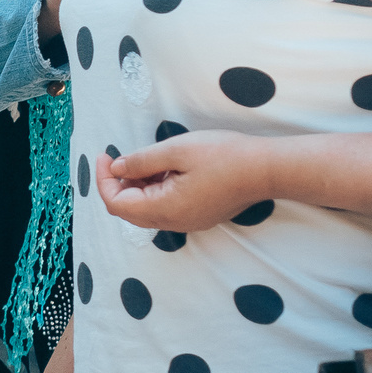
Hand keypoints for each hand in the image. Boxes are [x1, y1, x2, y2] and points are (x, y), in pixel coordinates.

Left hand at [97, 130, 275, 233]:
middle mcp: (173, 222)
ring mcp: (187, 222)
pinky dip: (155, 190)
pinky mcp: (199, 216)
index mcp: (163, 209)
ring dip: (137, 187)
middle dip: (118, 184)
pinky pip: (165, 208)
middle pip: (129, 210)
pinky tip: (164, 170)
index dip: (104, 180)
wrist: (268, 169)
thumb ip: (140, 161)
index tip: (104, 156)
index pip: (116, 203)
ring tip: (145, 160)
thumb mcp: (176, 150)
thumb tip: (117, 168)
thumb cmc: (224, 155)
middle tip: (119, 157)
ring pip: (147, 210)